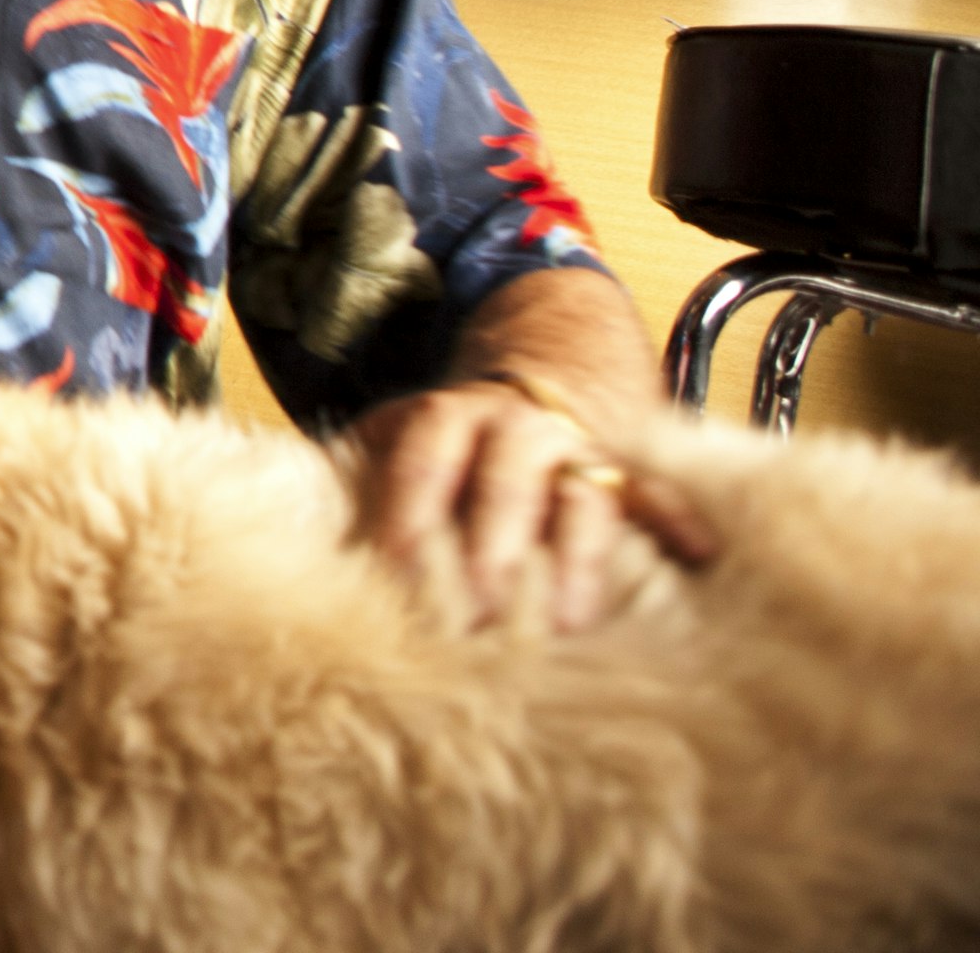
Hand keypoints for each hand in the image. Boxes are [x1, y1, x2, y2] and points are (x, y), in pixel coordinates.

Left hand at [350, 379, 718, 632]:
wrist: (539, 374)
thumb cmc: (449, 434)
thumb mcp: (396, 430)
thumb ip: (357, 466)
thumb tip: (292, 519)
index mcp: (449, 416)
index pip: (425, 462)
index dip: (412, 515)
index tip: (401, 574)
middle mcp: (517, 428)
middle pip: (506, 485)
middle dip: (494, 549)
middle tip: (481, 614)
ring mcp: (577, 450)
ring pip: (582, 498)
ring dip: (578, 557)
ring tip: (569, 621)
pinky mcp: (627, 472)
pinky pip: (658, 495)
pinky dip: (678, 523)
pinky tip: (702, 557)